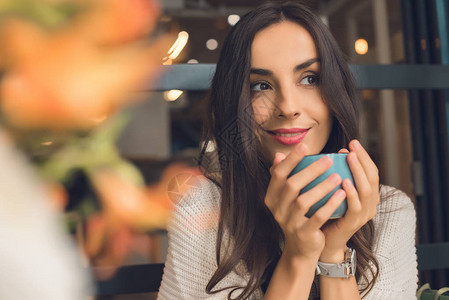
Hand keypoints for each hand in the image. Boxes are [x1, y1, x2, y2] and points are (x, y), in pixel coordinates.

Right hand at [264, 144, 346, 262]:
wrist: (301, 248)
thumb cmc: (297, 216)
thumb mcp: (287, 198)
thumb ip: (284, 178)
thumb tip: (279, 155)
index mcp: (272, 197)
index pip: (278, 174)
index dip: (291, 159)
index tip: (305, 145)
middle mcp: (277, 209)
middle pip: (291, 185)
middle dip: (310, 170)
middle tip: (328, 159)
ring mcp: (289, 223)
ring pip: (303, 201)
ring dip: (321, 187)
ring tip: (337, 176)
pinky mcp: (303, 234)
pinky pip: (317, 217)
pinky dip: (329, 205)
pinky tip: (341, 194)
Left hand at [320, 140, 379, 261]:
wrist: (321, 240)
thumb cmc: (324, 212)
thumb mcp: (329, 191)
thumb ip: (330, 176)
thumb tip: (321, 155)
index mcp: (366, 195)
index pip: (370, 171)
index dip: (363, 156)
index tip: (352, 143)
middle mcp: (369, 204)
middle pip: (372, 177)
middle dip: (363, 159)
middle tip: (352, 146)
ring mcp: (363, 214)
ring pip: (367, 190)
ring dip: (358, 172)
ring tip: (350, 157)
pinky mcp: (353, 223)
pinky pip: (355, 206)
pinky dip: (352, 193)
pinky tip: (344, 181)